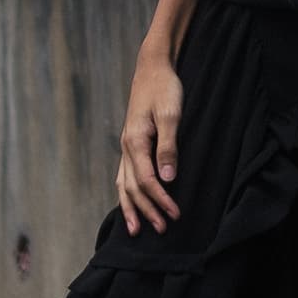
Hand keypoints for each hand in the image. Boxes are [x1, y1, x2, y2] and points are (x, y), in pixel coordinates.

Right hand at [115, 45, 183, 233]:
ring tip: (136, 230)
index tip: (175, 214)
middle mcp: (126, 147)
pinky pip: (123, 174)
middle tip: (162, 229)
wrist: (152, 67)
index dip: (160, 199)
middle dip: (147, 210)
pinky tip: (130, 202)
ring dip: (131, 207)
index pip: (146, 180)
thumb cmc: (164, 88)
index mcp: (135, 141)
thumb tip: (168, 179)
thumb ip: (169, 148)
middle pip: (132, 187)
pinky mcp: (130, 143)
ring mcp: (125, 146)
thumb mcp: (171, 115)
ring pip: (123, 184)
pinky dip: (125, 193)